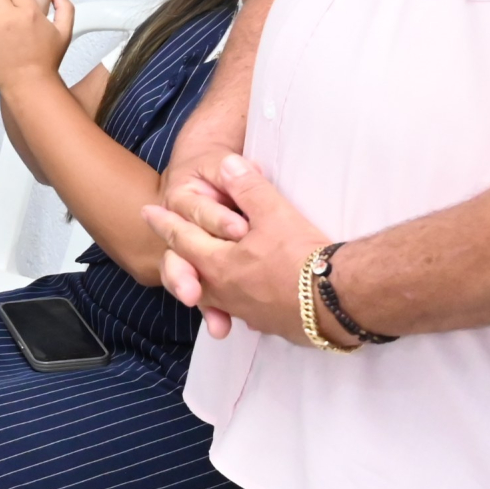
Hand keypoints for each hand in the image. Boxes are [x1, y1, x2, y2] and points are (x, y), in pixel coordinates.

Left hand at [140, 153, 331, 342]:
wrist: (342, 303)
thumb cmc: (303, 257)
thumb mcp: (274, 214)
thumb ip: (247, 188)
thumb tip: (228, 163)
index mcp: (217, 264)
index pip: (182, 238)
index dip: (165, 222)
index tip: (147, 212)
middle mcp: (224, 292)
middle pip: (192, 271)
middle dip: (177, 257)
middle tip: (167, 246)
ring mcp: (247, 312)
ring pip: (214, 296)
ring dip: (204, 283)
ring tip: (198, 278)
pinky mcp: (271, 325)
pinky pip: (242, 311)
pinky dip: (234, 302)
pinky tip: (242, 301)